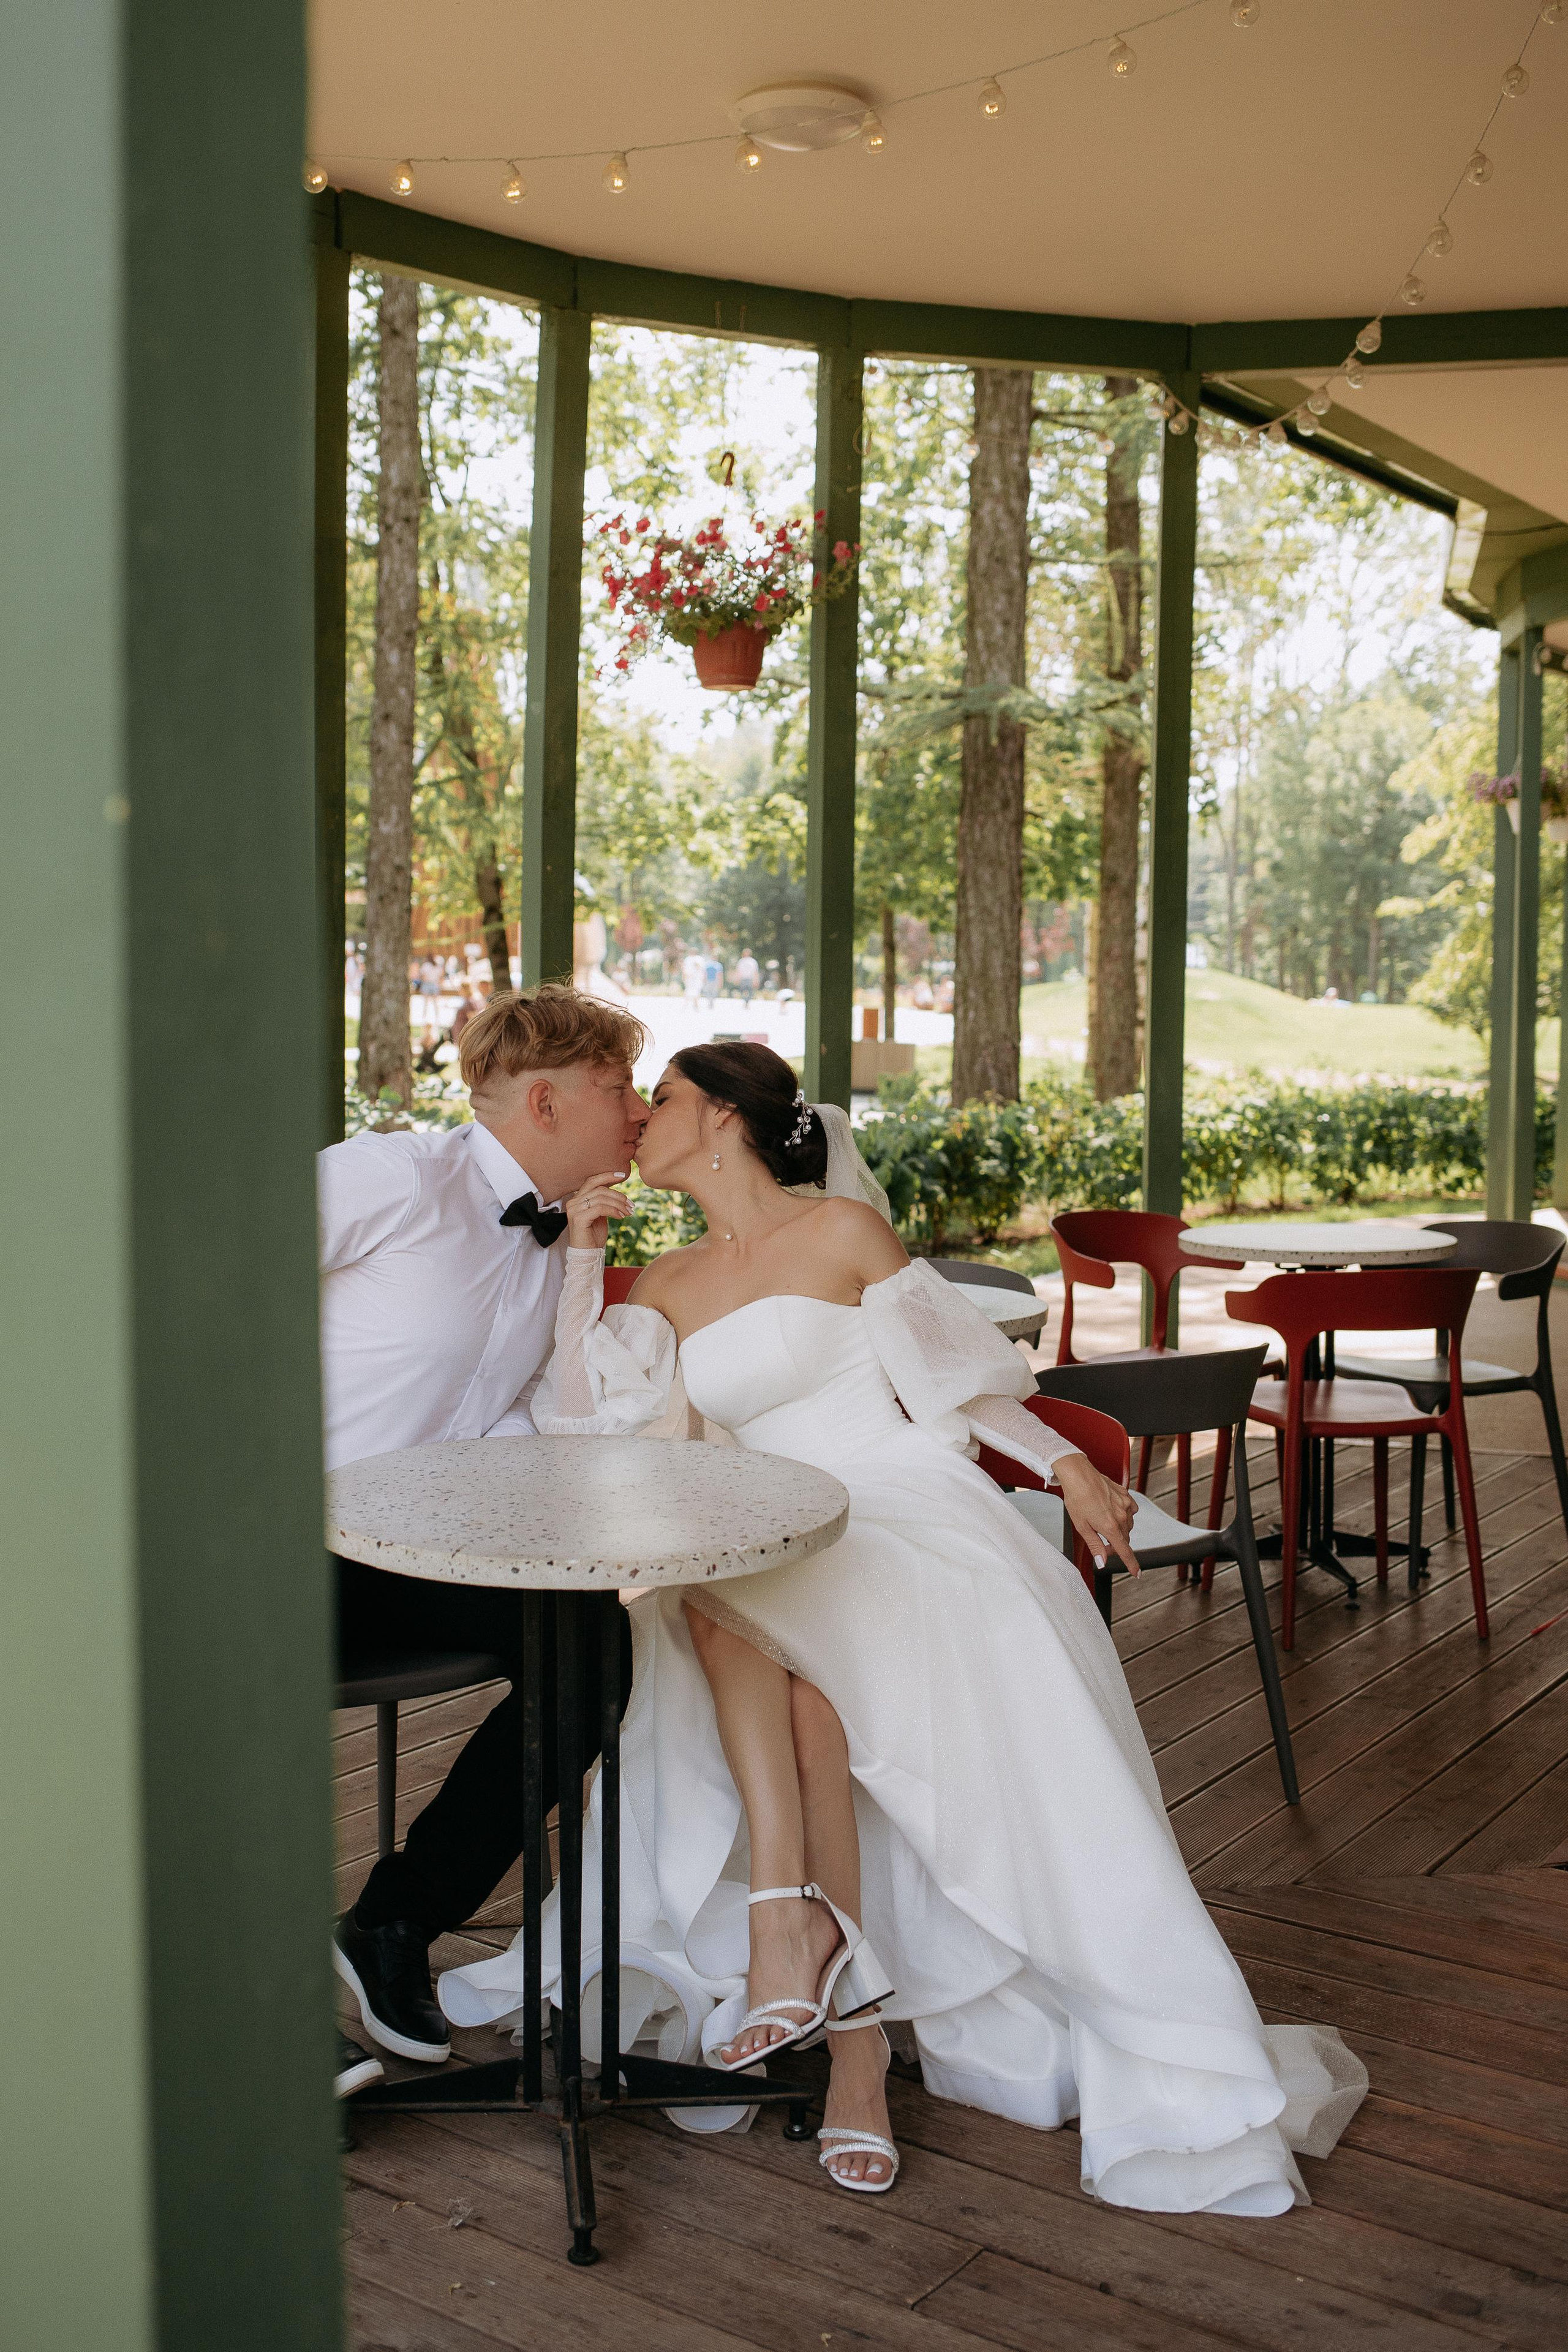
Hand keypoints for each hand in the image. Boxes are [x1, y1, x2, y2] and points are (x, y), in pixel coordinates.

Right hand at [563, 1169, 630, 1249]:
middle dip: (618, 1194)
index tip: (623, 1176)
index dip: (607, 1176)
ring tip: (628, 1211)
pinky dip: (613, 1210)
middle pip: (599, 1189)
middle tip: (631, 1204)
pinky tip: (621, 1216)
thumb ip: (604, 1201)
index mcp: (577, 1198)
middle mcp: (573, 1202)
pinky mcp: (579, 1218)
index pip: (592, 1181)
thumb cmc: (594, 1235)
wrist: (587, 1253)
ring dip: (618, 1204)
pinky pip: (600, 1208)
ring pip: (601, 1198)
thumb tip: (618, 1191)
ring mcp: (574, 1209)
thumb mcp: (600, 1214)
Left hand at [1052, 1452, 1139, 1576]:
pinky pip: (1131, 1511)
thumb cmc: (1076, 1498)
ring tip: (1103, 1522)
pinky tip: (1113, 1511)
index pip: (1124, 1551)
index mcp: (1110, 1526)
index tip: (1136, 1573)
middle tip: (1102, 1542)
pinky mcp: (1126, 1495)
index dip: (1131, 1564)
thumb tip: (1102, 1562)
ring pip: (1128, 1525)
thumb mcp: (1082, 1526)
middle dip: (1115, 1544)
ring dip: (1119, 1529)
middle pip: (1124, 1539)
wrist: (1078, 1474)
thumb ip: (1095, 1545)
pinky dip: (1124, 1515)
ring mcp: (1125, 1504)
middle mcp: (1121, 1516)